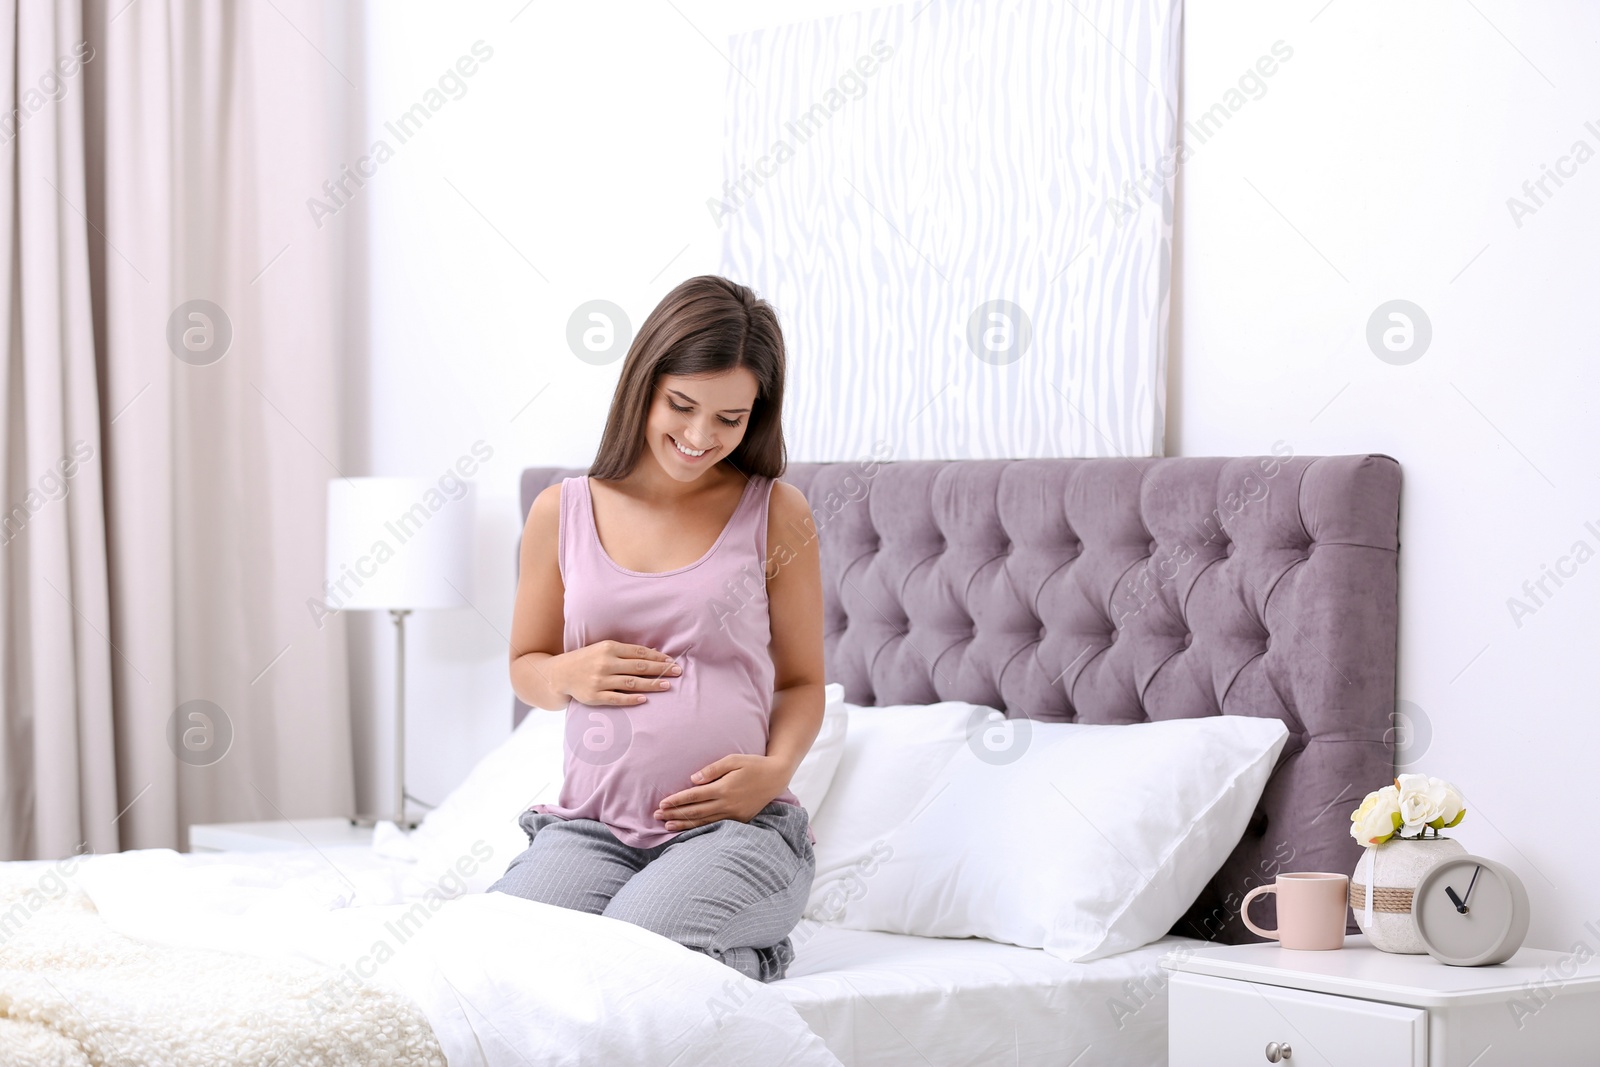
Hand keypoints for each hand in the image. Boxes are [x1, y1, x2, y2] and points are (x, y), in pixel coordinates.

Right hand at [555, 640, 679, 705]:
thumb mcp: (603, 649)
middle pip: (639, 667)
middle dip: (661, 669)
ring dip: (651, 685)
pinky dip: (631, 699)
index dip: (657, 657)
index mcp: (608, 648)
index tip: (671, 661)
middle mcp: (605, 663)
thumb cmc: (586, 659)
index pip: (639, 652)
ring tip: (667, 686)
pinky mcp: (594, 696)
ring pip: (631, 683)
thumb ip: (625, 652)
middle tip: (678, 672)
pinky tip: (644, 700)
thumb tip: (653, 654)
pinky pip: (617, 698)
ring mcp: (599, 680)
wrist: (559, 674)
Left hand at [654, 754, 791, 830]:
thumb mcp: (733, 760)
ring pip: (704, 821)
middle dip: (675, 814)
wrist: (776, 777)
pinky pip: (716, 825)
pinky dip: (701, 828)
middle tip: (657, 816)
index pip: (694, 796)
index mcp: (724, 788)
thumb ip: (712, 769)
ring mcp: (734, 814)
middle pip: (695, 811)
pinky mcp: (740, 819)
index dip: (677, 800)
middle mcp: (727, 803)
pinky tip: (690, 828)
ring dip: (684, 824)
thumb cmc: (753, 765)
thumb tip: (693, 779)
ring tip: (668, 826)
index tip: (662, 803)